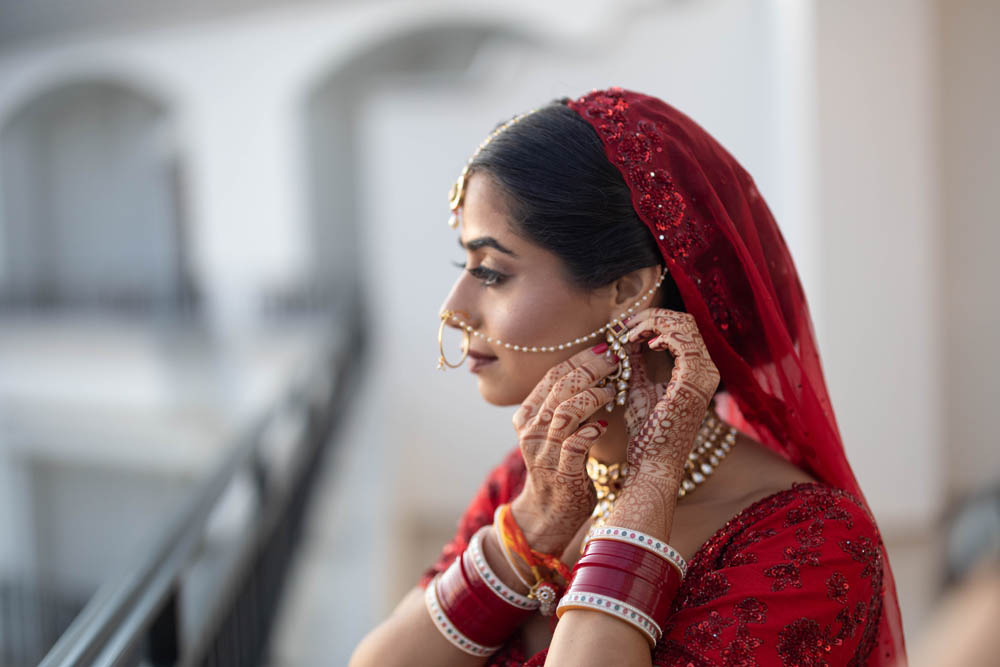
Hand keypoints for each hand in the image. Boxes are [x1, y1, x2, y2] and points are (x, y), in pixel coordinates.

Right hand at [509, 345, 617, 554]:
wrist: (547, 513)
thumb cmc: (559, 467)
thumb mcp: (554, 432)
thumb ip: (566, 406)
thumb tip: (595, 373)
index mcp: (528, 416)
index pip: (552, 376)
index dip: (579, 359)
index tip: (605, 347)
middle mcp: (532, 431)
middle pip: (560, 387)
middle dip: (591, 369)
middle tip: (615, 360)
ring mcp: (544, 452)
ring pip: (565, 411)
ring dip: (592, 397)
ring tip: (612, 392)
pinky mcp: (561, 473)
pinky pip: (575, 445)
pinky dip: (590, 432)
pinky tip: (601, 427)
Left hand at [607, 308, 720, 537]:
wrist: (652, 464)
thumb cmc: (646, 433)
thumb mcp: (637, 387)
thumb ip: (636, 362)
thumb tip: (625, 337)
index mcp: (697, 372)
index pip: (681, 328)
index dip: (652, 320)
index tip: (623, 327)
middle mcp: (707, 371)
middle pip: (684, 321)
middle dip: (649, 316)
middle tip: (622, 326)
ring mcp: (704, 375)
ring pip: (683, 324)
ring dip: (649, 322)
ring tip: (625, 333)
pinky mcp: (693, 381)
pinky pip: (680, 338)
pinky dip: (655, 332)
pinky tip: (637, 343)